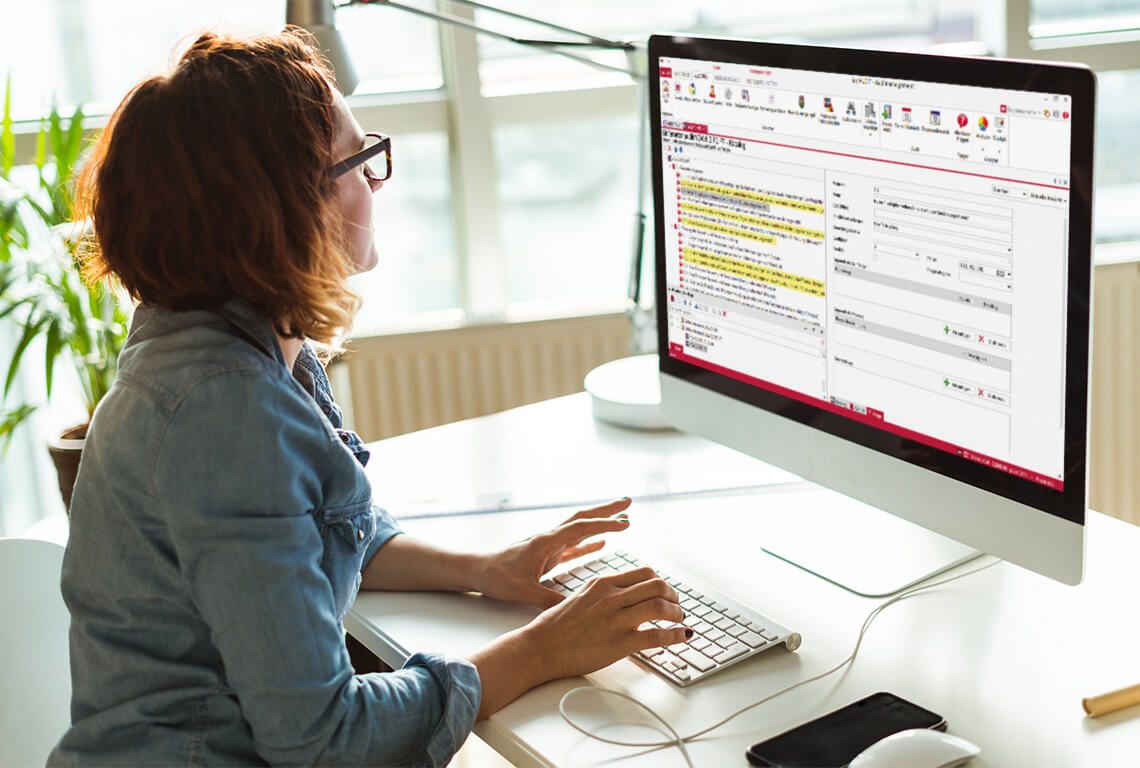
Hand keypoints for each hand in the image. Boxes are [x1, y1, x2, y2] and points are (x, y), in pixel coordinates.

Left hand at [475, 498, 634, 608]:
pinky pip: (573, 546)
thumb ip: (548, 599)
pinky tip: (602, 545)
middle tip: (628, 503)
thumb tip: (574, 607)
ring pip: (579, 529)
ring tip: (622, 519)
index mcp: (545, 542)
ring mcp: (548, 545)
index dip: (604, 524)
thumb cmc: (496, 577)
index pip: (580, 528)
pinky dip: (589, 543)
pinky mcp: (546, 555)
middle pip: (583, 518)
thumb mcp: (522, 591)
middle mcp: (549, 539)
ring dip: (600, 523)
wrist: (476, 571)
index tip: (625, 522)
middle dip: (606, 510)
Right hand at [526, 566, 688, 679]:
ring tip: (679, 620)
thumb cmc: (555, 625)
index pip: (644, 573)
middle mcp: (612, 597)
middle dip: (673, 596)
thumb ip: (604, 594)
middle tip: (677, 606)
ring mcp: (616, 619)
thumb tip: (624, 597)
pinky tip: (681, 636)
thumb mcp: (581, 597)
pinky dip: (675, 635)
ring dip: (677, 613)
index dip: (661, 582)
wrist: (540, 646)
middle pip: (658, 585)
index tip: (666, 592)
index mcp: (603, 583)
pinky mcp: (620, 642)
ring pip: (660, 606)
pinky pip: (656, 636)